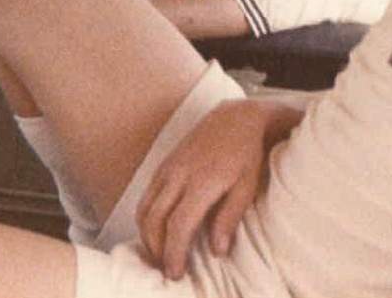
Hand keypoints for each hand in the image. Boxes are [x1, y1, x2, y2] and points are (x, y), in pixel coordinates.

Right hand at [135, 98, 298, 279]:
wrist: (236, 117)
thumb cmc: (246, 154)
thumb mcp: (247, 186)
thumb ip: (230, 217)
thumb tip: (218, 251)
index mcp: (201, 182)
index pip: (178, 225)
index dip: (173, 253)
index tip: (175, 273)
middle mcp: (178, 174)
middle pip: (154, 220)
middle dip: (156, 250)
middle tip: (168, 268)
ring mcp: (168, 168)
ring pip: (144, 208)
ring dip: (147, 236)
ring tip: (162, 253)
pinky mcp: (164, 163)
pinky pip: (146, 195)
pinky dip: (146, 217)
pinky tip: (157, 229)